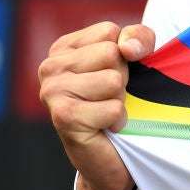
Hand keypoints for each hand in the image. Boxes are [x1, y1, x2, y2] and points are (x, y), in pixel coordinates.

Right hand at [39, 21, 155, 189]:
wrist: (109, 157)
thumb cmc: (118, 102)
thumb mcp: (134, 60)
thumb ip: (138, 38)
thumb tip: (128, 48)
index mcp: (63, 48)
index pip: (110, 31)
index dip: (125, 54)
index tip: (113, 73)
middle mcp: (50, 66)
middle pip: (112, 53)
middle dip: (122, 77)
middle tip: (109, 97)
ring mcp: (52, 92)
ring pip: (113, 80)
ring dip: (120, 100)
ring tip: (105, 111)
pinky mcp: (63, 117)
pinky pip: (113, 108)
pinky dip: (118, 120)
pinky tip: (105, 128)